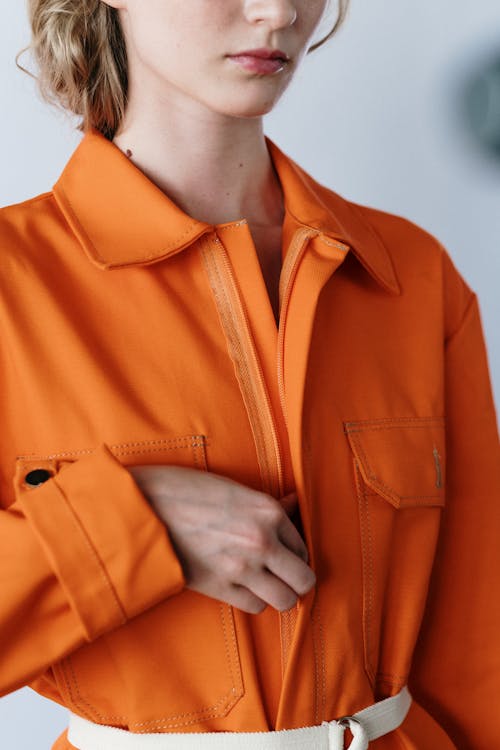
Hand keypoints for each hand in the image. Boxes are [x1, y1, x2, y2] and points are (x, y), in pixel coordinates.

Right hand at [128, 464, 315, 613]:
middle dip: (298, 580)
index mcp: (267, 512)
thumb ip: (267, 505)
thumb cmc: (186, 491)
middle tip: (285, 576)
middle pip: (304, 580)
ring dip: (278, 594)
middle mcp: (261, 541)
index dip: (295, 552)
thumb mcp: (233, 489)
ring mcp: (241, 568)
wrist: (144, 508)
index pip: (303, 545)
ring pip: (284, 600)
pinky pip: (254, 606)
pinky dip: (253, 600)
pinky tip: (243, 586)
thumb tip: (292, 504)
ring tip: (266, 584)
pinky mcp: (219, 586)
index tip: (285, 553)